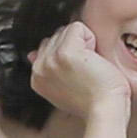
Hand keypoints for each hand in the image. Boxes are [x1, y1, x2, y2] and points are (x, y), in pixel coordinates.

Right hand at [22, 21, 136, 126]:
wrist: (104, 110)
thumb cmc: (92, 103)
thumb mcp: (63, 89)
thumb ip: (49, 71)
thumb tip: (32, 54)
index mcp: (37, 77)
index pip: (48, 46)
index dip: (68, 54)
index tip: (78, 73)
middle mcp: (40, 68)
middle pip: (56, 36)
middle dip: (74, 47)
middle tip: (85, 71)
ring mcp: (50, 60)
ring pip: (66, 30)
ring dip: (83, 44)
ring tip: (89, 66)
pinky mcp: (64, 52)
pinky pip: (78, 27)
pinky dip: (91, 39)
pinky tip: (93, 60)